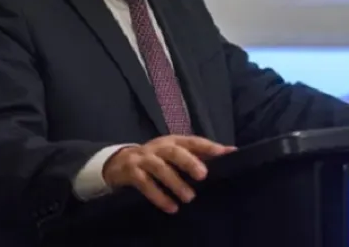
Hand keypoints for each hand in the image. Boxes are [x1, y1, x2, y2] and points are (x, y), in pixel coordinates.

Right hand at [101, 135, 236, 213]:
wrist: (118, 163)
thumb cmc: (155, 159)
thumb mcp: (173, 154)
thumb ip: (199, 154)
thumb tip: (230, 152)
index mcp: (172, 141)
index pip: (192, 141)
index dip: (208, 146)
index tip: (225, 153)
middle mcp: (158, 147)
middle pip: (174, 151)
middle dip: (189, 162)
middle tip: (203, 175)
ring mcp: (143, 158)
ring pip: (159, 167)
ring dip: (175, 182)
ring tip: (189, 198)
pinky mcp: (131, 172)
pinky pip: (145, 184)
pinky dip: (158, 196)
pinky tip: (171, 207)